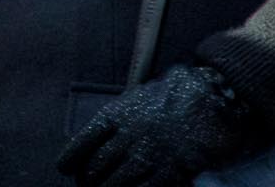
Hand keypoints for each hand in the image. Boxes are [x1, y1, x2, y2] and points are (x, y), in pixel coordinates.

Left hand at [58, 65, 274, 186]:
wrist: (210, 102)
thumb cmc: (171, 97)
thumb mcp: (136, 98)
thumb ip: (117, 119)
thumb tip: (97, 138)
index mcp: (116, 115)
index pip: (83, 141)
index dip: (70, 158)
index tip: (64, 169)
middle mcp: (129, 137)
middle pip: (97, 167)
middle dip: (87, 182)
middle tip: (85, 186)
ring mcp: (149, 156)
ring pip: (117, 183)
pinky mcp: (170, 172)